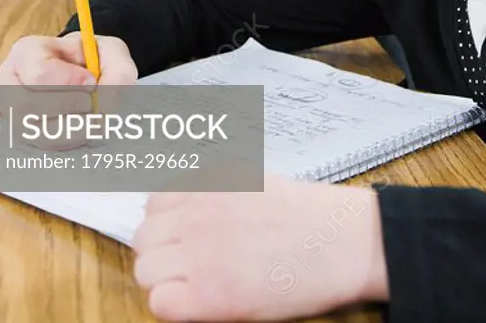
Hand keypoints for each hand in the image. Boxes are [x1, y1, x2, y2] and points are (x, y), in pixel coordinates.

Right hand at [0, 33, 137, 147]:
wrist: (82, 75)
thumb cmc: (91, 60)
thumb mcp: (111, 52)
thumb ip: (118, 69)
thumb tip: (106, 101)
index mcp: (27, 52)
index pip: (39, 73)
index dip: (69, 81)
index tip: (92, 82)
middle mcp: (10, 84)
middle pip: (30, 108)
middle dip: (70, 108)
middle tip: (92, 101)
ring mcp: (12, 114)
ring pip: (39, 133)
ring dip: (74, 127)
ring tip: (91, 113)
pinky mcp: (23, 137)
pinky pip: (46, 148)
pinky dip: (72, 139)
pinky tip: (82, 125)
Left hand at [132, 175, 389, 320]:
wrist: (341, 242)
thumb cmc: (307, 215)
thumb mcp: (254, 181)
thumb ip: (215, 191)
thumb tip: (184, 211)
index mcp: (208, 182)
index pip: (154, 203)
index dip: (167, 224)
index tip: (183, 236)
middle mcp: (197, 212)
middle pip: (145, 238)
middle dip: (162, 252)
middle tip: (190, 265)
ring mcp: (200, 252)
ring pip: (146, 270)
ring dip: (164, 279)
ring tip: (197, 284)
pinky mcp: (210, 295)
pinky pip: (160, 302)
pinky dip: (172, 305)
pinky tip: (201, 301)